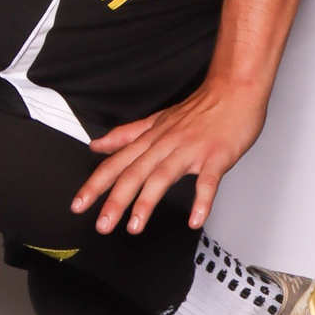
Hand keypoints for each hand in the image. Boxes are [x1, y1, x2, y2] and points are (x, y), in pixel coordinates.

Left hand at [71, 73, 270, 233]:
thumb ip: (127, 135)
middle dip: (115, 200)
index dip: (96, 184)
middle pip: (135, 173)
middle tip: (102, 225)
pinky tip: (196, 219)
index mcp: (152, 138)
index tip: (78, 204)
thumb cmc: (202, 107)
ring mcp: (191, 150)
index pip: (117, 163)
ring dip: (147, 202)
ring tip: (135, 226)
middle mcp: (167, 144)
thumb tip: (97, 145)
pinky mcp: (216, 156)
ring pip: (163, 176)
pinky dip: (202, 201)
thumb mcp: (158, 119)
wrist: (236, 88)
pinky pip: (208, 181)